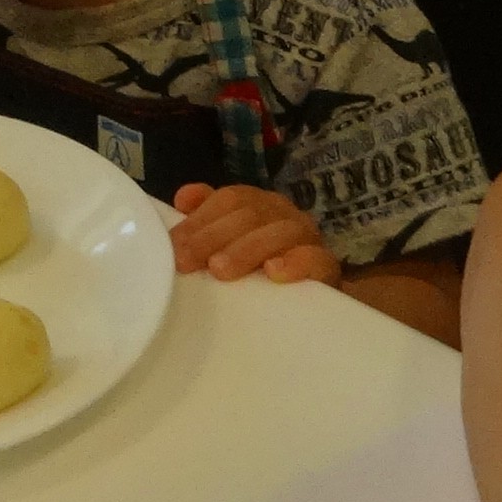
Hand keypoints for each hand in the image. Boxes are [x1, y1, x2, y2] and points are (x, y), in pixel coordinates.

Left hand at [173, 182, 339, 283]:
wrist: (310, 302)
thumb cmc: (259, 270)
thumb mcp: (228, 246)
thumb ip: (206, 221)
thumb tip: (183, 199)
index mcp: (258, 204)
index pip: (230, 199)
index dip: (200, 219)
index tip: (174, 245)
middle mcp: (283, 214)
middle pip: (250, 214)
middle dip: (212, 236)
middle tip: (186, 262)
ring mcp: (307, 238)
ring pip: (279, 232)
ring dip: (246, 249)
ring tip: (220, 270)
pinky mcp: (327, 266)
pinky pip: (316, 259)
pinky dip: (294, 264)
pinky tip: (273, 273)